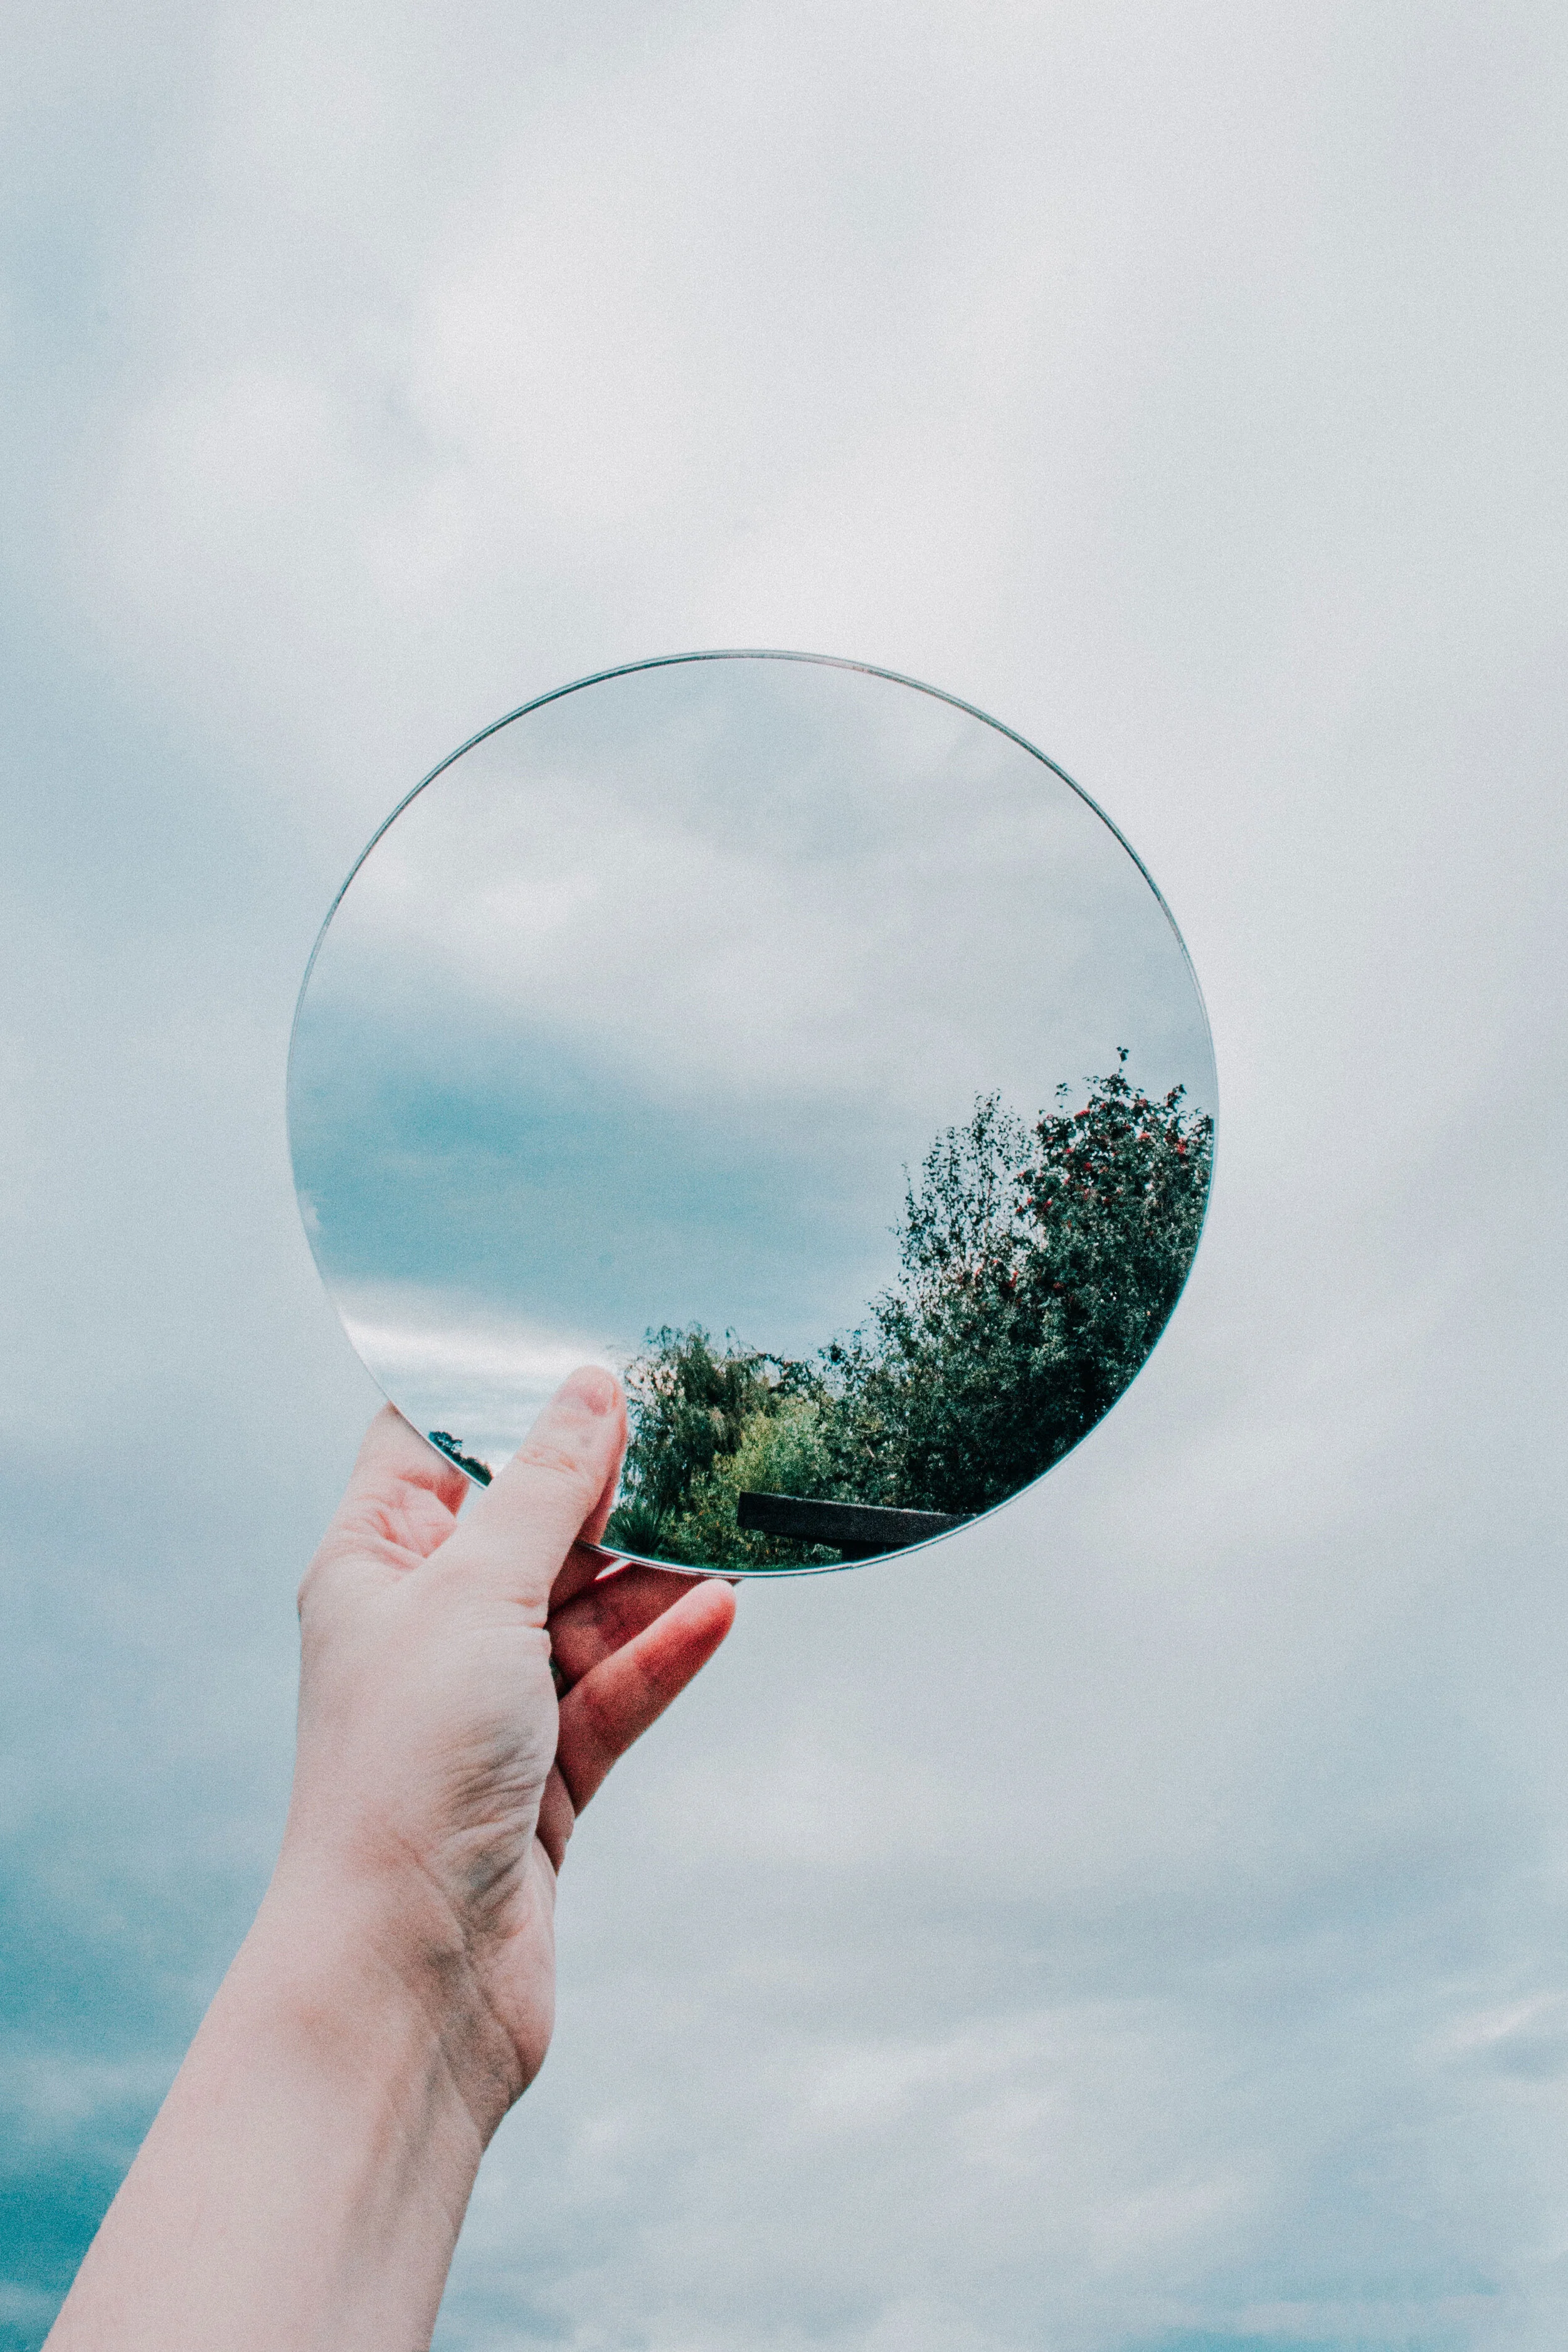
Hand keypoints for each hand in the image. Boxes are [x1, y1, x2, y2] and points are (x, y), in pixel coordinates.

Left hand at [274, 1368, 735, 2138]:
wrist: (409, 1974)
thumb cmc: (403, 1774)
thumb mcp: (477, 1594)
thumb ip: (543, 1490)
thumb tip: (589, 1391)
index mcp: (372, 1567)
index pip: (426, 1447)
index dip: (495, 1397)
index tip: (581, 1351)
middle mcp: (425, 1628)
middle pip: (526, 1526)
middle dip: (604, 1487)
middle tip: (694, 1429)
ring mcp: (487, 1704)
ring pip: (585, 1609)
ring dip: (651, 1574)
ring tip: (731, 1521)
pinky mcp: (546, 1775)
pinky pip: (616, 1688)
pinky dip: (663, 1651)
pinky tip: (721, 1611)